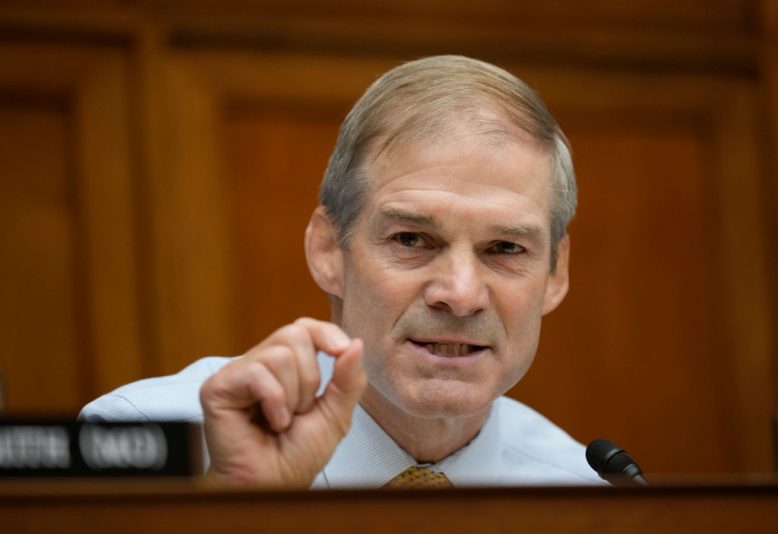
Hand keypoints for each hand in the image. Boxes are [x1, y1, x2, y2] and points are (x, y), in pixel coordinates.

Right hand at [200, 318, 366, 487]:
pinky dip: (274, 402)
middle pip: (294, 334)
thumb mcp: (336, 414)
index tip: (341, 351)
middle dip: (309, 379)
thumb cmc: (296, 457)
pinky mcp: (218, 387)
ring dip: (292, 396)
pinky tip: (270, 422)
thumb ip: (349, 379)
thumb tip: (356, 343)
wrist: (275, 487)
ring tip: (282, 420)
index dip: (325, 333)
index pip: (304, 328)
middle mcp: (259, 364)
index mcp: (285, 366)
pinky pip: (257, 373)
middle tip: (299, 410)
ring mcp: (237, 374)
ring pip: (279, 354)